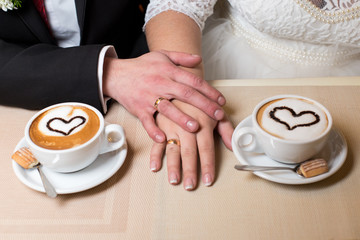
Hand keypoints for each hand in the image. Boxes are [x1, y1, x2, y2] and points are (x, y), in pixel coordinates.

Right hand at [102, 50, 225, 142]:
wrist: (116, 74)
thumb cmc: (141, 66)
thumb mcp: (162, 56)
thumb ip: (182, 58)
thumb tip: (199, 59)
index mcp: (169, 72)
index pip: (193, 81)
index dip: (209, 91)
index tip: (221, 101)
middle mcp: (161, 84)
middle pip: (186, 94)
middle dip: (204, 105)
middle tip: (218, 115)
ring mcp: (149, 98)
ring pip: (167, 108)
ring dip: (181, 118)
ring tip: (195, 127)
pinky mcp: (139, 109)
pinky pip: (147, 121)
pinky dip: (153, 130)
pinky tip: (162, 139)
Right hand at [150, 100, 233, 189]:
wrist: (179, 84)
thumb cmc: (200, 101)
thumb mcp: (216, 112)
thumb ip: (226, 129)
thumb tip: (233, 146)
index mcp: (202, 124)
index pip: (206, 149)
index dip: (207, 165)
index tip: (208, 180)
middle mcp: (186, 127)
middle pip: (189, 152)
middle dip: (190, 170)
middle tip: (190, 186)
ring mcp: (171, 126)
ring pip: (172, 149)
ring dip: (172, 166)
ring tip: (174, 180)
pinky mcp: (160, 125)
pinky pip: (156, 142)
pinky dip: (154, 154)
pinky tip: (154, 166)